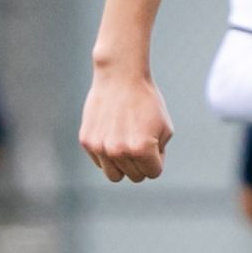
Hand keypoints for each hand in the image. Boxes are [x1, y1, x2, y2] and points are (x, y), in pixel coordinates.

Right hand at [80, 67, 173, 181]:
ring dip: (123, 164)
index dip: (157, 158)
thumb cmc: (146, 101)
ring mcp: (100, 147)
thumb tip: (146, 170)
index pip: (153, 172)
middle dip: (141, 162)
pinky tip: (111, 132)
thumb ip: (158, 153)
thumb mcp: (164, 128)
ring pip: (115, 175)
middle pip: (135, 176)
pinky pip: (100, 162)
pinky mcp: (87, 141)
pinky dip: (107, 153)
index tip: (154, 141)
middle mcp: (118, 151)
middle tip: (139, 138)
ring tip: (125, 143)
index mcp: (141, 149)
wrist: (120, 77)